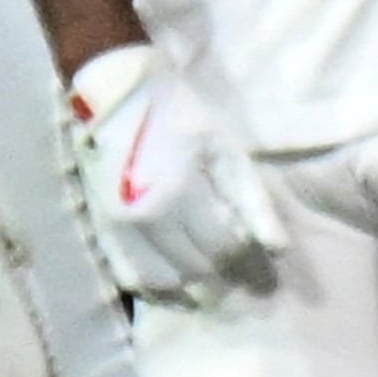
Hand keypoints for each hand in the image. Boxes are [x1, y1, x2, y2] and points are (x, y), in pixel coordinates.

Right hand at [63, 42, 284, 303]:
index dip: (241, 245)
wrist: (116, 96)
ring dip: (187, 276)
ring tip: (198, 255)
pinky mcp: (100, 227)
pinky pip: (130, 275)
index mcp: (177, 194)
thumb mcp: (224, 150)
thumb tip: (277, 250)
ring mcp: (116, 225)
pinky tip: (170, 270)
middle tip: (223, 241)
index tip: (243, 229)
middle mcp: (142, 217)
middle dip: (216, 262)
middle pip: (194, 268)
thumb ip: (253, 202)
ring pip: (162, 280)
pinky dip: (154, 280)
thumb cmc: (178, 116)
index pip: (222, 248)